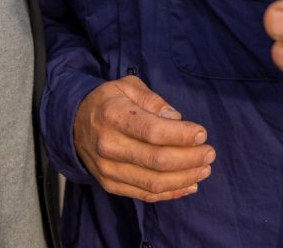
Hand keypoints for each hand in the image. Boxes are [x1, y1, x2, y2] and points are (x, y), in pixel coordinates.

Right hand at [74, 75, 215, 201]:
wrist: (73, 125)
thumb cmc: (108, 102)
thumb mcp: (127, 87)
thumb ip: (153, 100)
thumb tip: (176, 119)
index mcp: (112, 115)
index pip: (152, 131)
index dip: (181, 135)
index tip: (201, 133)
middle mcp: (108, 145)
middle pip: (156, 160)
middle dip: (189, 159)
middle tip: (209, 153)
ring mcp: (108, 169)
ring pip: (153, 183)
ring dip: (184, 178)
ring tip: (204, 169)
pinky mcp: (111, 184)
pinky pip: (145, 195)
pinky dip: (171, 193)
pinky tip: (190, 184)